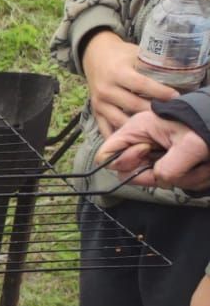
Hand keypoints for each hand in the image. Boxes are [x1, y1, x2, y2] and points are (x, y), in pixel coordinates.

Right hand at [81, 31, 179, 135]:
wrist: (95, 56)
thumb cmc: (121, 55)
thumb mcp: (136, 54)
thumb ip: (152, 66)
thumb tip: (179, 75)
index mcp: (117, 73)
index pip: (142, 85)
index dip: (161, 92)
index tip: (177, 97)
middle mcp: (106, 89)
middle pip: (133, 106)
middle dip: (153, 112)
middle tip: (170, 116)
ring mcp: (99, 103)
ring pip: (120, 121)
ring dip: (138, 126)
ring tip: (155, 128)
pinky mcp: (95, 113)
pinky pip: (106, 129)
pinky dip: (120, 136)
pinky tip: (133, 140)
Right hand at [95, 110, 209, 189]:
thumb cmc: (206, 125)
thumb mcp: (190, 146)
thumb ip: (169, 168)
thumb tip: (160, 180)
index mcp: (137, 130)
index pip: (105, 155)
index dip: (123, 163)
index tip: (147, 154)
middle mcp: (142, 142)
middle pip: (130, 173)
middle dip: (157, 176)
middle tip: (180, 165)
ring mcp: (156, 153)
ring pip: (155, 180)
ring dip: (182, 177)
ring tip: (201, 164)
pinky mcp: (169, 161)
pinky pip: (171, 180)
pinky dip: (190, 177)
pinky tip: (201, 166)